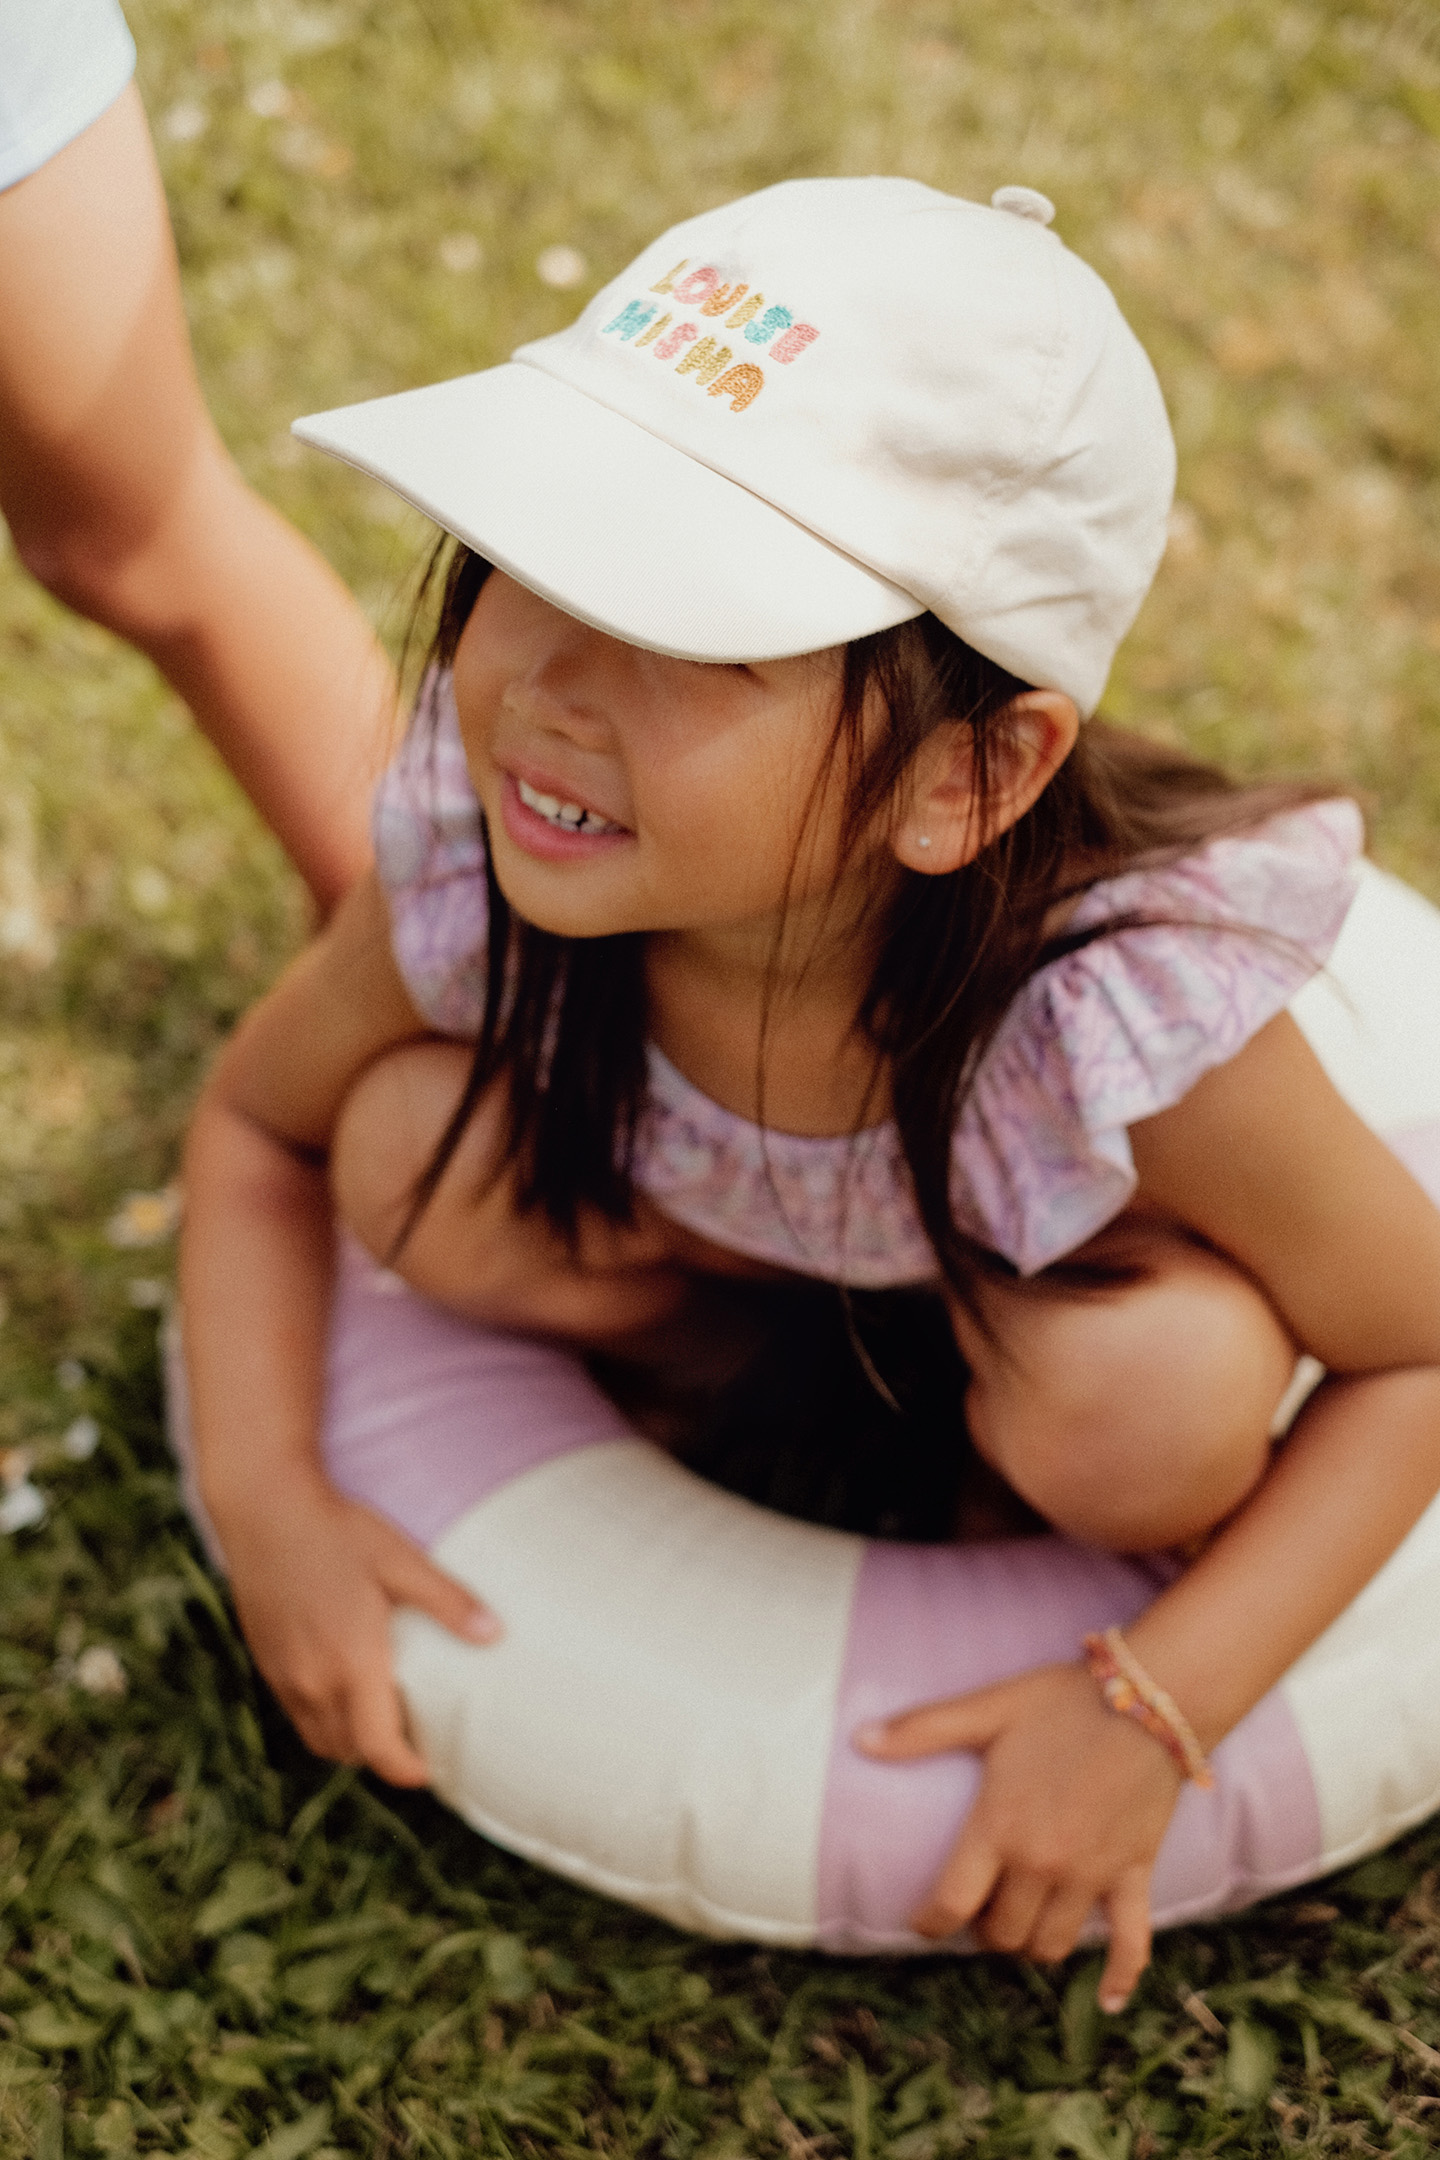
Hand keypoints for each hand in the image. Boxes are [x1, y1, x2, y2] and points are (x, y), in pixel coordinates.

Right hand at [218, 1472, 499, 1785]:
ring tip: (382, 1718)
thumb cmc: (337, 1531)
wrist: (264, 1508)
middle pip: (350, 1751)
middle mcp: (313, 1681)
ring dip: (351, 1742)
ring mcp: (284, 1675)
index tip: (432, 1769)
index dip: (407, 1771)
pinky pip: (297, 1714)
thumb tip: (496, 1635)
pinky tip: (344, 1687)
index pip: (378, 1748)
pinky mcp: (266, 1661)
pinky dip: (324, 1719)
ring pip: (319, 1738)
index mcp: (351, 1664)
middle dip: (384, 1756)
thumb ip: (448, 1602)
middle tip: (416, 1738)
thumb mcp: (400, 1560)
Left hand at [857, 1663, 1182, 2010]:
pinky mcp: (1134, 1875)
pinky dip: (1119, 1975)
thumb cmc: (1062, 1701)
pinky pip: (1130, 1943)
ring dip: (1031, 1945)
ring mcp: (1090, 1875)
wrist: (1150, 1699)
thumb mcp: (988, 1709)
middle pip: (1002, 1932)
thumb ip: (922, 1729)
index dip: (929, 1923)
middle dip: (983, 1930)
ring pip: (1052, 1944)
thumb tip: (859, 1740)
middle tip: (978, 1912)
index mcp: (999, 1826)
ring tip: (1021, 1926)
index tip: (921, 1924)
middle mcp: (1042, 1862)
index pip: (952, 1902)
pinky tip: (1108, 1999)